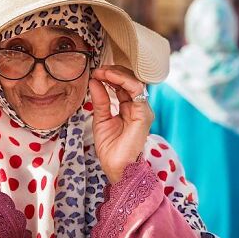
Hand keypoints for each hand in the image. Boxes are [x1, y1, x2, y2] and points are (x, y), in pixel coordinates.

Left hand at [88, 66, 153, 183]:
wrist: (117, 168)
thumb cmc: (111, 148)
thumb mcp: (101, 119)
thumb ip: (101, 100)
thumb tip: (95, 81)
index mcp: (129, 108)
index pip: (123, 85)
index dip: (110, 76)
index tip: (95, 73)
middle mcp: (138, 107)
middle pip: (130, 80)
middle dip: (114, 72)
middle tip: (98, 70)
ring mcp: (143, 110)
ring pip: (135, 82)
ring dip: (117, 74)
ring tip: (102, 72)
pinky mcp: (144, 114)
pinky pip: (137, 91)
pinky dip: (123, 81)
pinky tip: (110, 78)